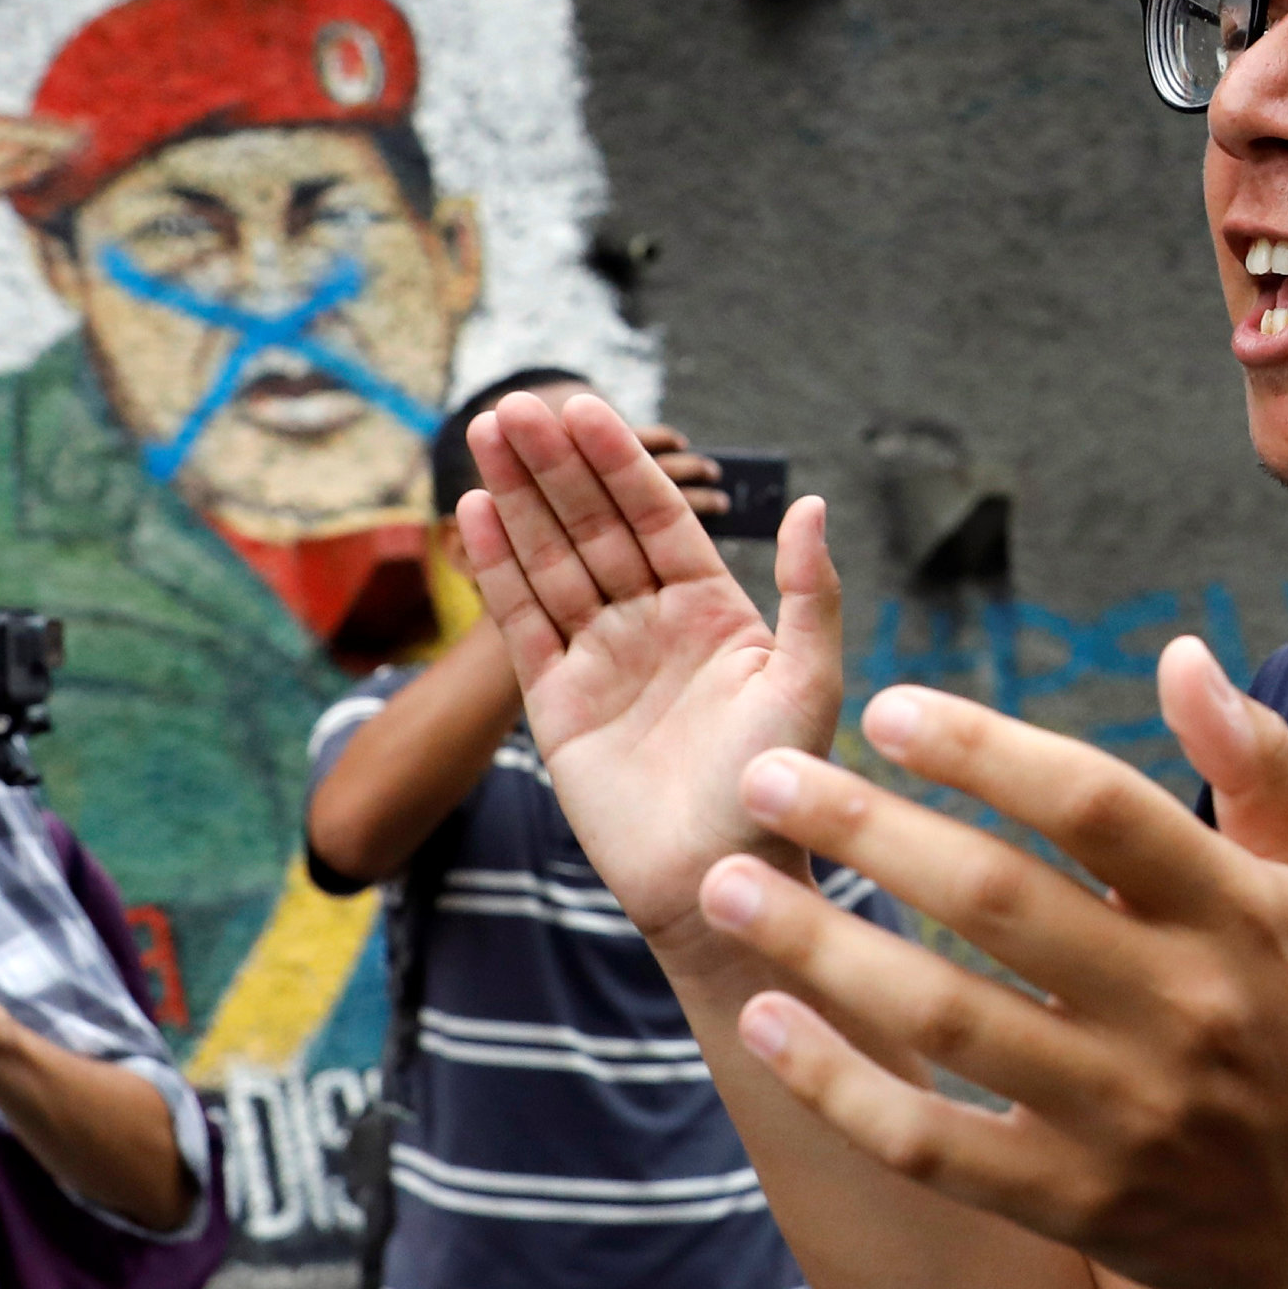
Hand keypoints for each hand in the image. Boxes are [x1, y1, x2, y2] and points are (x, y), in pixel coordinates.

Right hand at [456, 391, 840, 949]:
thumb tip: (812, 503)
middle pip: (593, 525)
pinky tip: (475, 511)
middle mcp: (653, 623)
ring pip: (551, 561)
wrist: (719, 883)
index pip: (657, 517)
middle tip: (515, 405)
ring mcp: (600, 658)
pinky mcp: (556, 700)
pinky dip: (497, 568)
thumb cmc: (777, 791)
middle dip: (555, 465)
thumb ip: (811, 595)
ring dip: (518, 498)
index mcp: (714, 609)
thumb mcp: (807, 686)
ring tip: (484, 434)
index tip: (584, 408)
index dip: (619, 463)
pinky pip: (522, 621)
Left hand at [694, 637, 1287, 1288]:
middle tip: (760, 780)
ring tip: (723, 884)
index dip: (982, 749)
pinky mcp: (1070, 1201)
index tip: (881, 709)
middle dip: (865, 831)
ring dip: (819, 947)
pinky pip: (930, 1144)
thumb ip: (1258, 760)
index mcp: (1233, 912)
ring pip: (943, 1018)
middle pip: (996, 900)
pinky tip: (764, 1019)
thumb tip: (1176, 652)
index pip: (1093, 806)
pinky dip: (839, 1084)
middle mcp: (1177, 1009)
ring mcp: (1119, 1115)